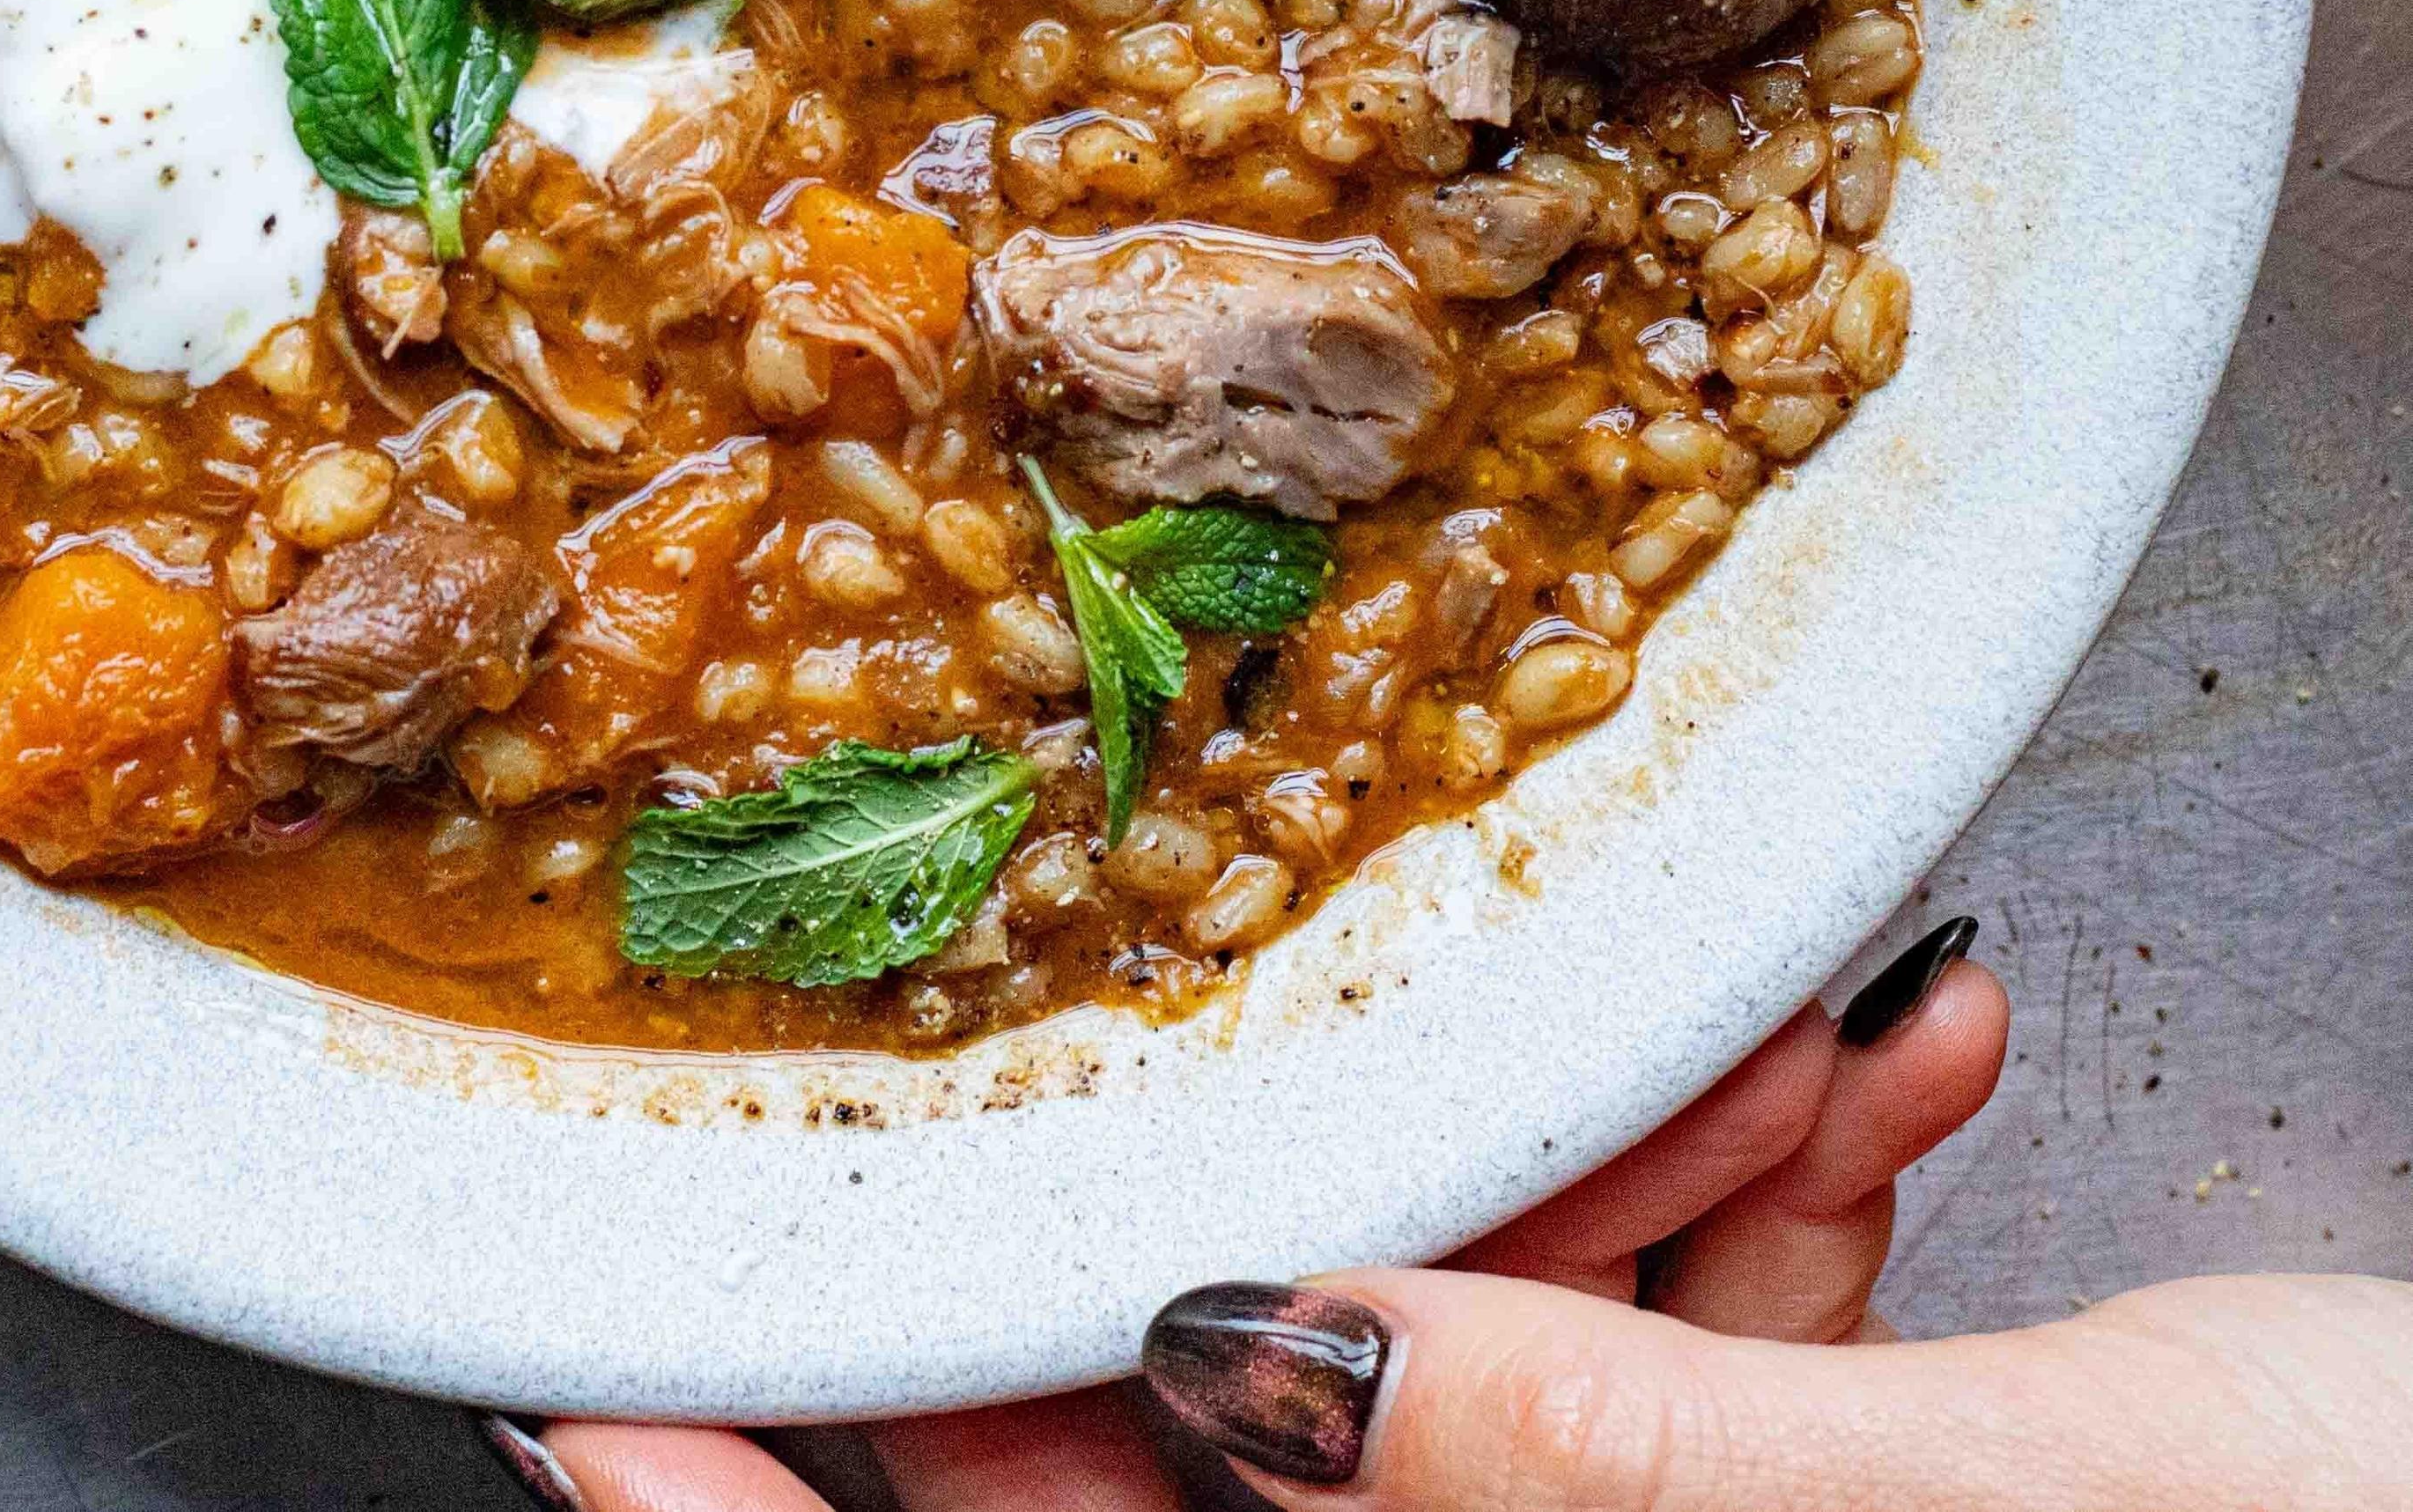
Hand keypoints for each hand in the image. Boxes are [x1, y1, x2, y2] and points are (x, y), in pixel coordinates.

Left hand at [482, 920, 2235, 1511]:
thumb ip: (1628, 1471)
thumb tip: (1259, 1368)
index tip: (598, 1403)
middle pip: (1282, 1480)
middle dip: (1313, 1243)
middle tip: (1249, 1020)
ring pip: (1525, 1394)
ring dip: (1631, 1187)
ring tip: (1803, 1043)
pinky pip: (1726, 1384)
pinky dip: (1778, 1220)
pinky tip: (1889, 1068)